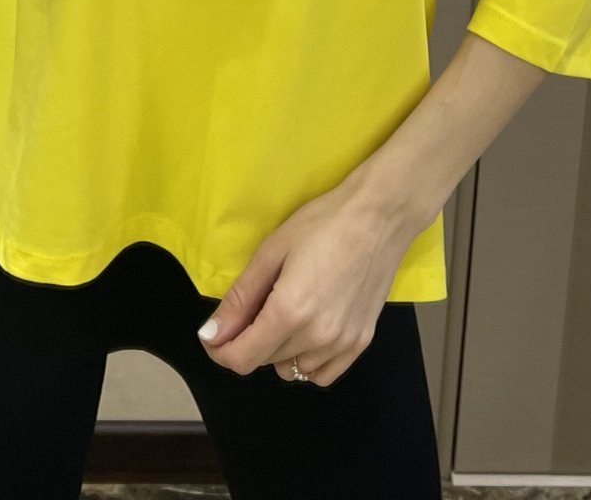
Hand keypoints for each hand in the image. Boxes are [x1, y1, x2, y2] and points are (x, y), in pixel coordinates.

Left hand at [194, 180, 415, 388]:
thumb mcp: (272, 252)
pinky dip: (307, 360)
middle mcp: (316, 337)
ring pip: (291, 369)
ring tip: (285, 311)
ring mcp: (342, 344)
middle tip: (256, 302)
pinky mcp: (361, 343)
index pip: (242, 358)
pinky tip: (308, 330)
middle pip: (264, 361)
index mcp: (290, 312)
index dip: (219, 350)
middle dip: (249, 340)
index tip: (214, 334)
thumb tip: (211, 334)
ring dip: (277, 350)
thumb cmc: (323, 223)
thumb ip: (240, 299)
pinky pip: (321, 373)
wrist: (380, 217)